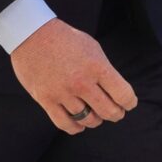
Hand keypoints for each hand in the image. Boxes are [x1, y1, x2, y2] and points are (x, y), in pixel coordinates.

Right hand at [9, 19, 137, 134]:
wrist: (31, 34)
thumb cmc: (66, 40)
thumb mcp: (93, 48)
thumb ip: (105, 71)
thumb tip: (117, 94)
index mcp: (97, 66)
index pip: (123, 95)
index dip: (129, 102)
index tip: (128, 103)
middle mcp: (81, 82)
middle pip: (109, 111)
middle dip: (116, 114)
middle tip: (116, 112)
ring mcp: (63, 92)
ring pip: (88, 120)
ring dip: (95, 120)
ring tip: (95, 114)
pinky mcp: (46, 99)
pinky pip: (65, 124)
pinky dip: (76, 127)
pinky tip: (79, 123)